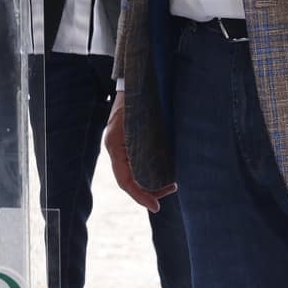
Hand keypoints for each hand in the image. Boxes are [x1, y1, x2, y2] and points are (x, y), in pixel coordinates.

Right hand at [106, 90, 176, 212]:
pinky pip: (138, 164)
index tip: (156, 206)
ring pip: (135, 173)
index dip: (140, 196)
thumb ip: (144, 141)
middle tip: (172, 190)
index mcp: (115, 145)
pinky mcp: (130, 142)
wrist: (133, 80)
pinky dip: (150, 171)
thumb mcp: (139, 119)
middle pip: (130, 180)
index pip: (125, 180)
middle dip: (150, 191)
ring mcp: (122, 146)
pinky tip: (165, 171)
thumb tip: (155, 167)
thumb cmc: (136, 97)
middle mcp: (116, 148)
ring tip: (172, 184)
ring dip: (152, 182)